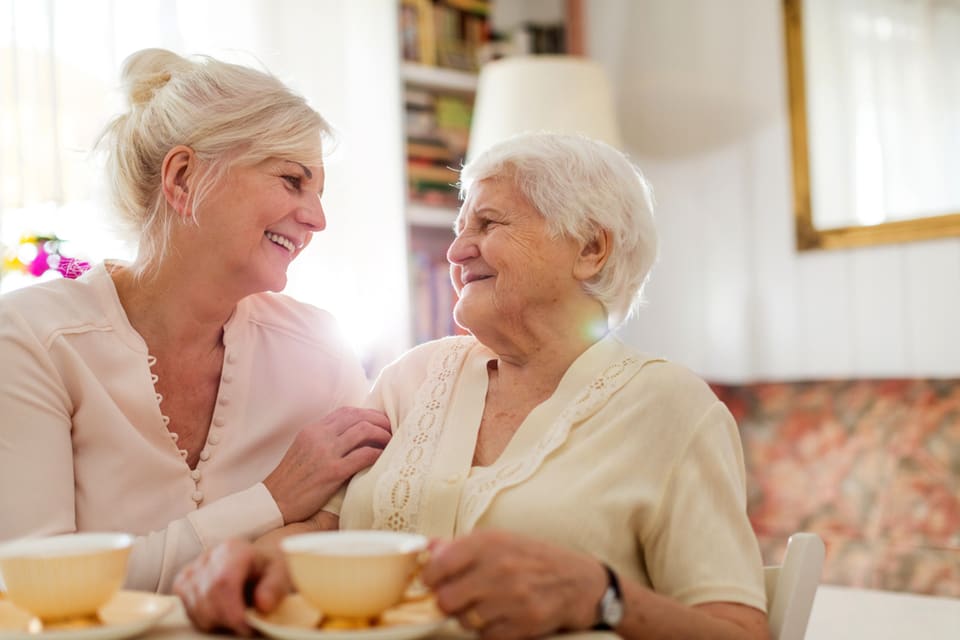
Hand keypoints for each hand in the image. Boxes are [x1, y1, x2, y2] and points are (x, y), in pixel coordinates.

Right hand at [173, 539, 290, 635]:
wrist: (255, 563)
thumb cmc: (267, 570)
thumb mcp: (281, 575)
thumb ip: (275, 588)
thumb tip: (263, 604)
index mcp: (234, 550)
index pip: (223, 582)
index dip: (232, 611)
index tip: (247, 627)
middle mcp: (209, 555)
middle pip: (207, 597)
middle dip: (226, 620)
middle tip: (245, 625)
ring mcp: (192, 568)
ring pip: (195, 607)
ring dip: (216, 621)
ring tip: (236, 614)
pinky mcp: (182, 581)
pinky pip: (187, 609)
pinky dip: (204, 618)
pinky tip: (221, 612)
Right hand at [264, 407, 390, 522]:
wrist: (273, 502)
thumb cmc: (291, 481)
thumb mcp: (303, 450)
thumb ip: (323, 440)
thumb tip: (350, 437)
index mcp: (312, 430)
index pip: (346, 412)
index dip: (368, 413)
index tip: (380, 421)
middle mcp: (319, 436)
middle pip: (358, 417)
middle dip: (380, 421)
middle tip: (392, 430)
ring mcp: (325, 453)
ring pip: (364, 431)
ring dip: (382, 435)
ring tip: (391, 443)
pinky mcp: (332, 472)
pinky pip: (363, 456)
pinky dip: (378, 454)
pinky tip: (383, 458)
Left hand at [420, 530, 607, 639]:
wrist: (578, 581)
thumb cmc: (533, 558)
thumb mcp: (500, 540)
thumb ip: (461, 545)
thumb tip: (428, 548)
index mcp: (489, 542)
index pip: (439, 565)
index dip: (429, 577)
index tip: (432, 581)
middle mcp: (499, 567)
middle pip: (446, 599)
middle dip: (447, 602)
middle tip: (457, 598)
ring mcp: (513, 597)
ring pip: (465, 620)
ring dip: (469, 617)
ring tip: (484, 606)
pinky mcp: (524, 623)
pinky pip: (486, 636)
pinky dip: (489, 630)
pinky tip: (500, 616)